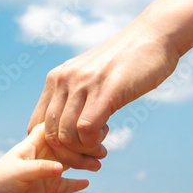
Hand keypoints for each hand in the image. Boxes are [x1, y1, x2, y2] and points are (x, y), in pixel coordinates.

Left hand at [0, 123, 97, 192]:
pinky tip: (87, 182)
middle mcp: (43, 155)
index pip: (54, 128)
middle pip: (68, 146)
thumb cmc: (1, 179)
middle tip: (101, 148)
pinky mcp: (47, 186)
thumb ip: (40, 168)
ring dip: (84, 163)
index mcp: (34, 144)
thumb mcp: (19, 171)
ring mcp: (46, 170)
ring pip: (70, 163)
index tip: (85, 122)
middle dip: (83, 146)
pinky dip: (75, 184)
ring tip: (99, 164)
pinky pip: (65, 184)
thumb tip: (61, 168)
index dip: (68, 124)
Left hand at [27, 19, 178, 162]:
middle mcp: (63, 80)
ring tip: (99, 148)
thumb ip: (75, 97)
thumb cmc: (127, 61)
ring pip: (66, 135)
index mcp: (56, 79)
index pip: (36, 125)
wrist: (156, 35)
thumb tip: (67, 127)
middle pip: (49, 134)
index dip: (51, 146)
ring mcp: (82, 84)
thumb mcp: (91, 77)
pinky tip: (105, 135)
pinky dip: (93, 142)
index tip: (71, 152)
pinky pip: (85, 129)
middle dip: (67, 155)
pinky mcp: (105, 90)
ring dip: (83, 151)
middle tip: (88, 158)